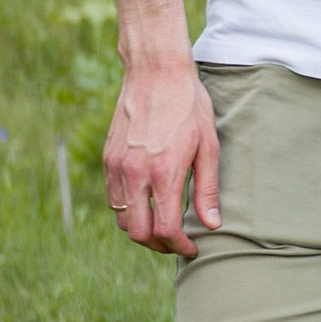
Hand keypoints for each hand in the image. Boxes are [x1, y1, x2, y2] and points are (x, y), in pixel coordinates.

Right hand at [103, 55, 219, 255]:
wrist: (155, 73)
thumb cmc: (189, 106)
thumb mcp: (208, 147)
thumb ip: (208, 189)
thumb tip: (211, 224)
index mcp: (163, 172)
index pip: (165, 229)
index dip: (180, 246)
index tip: (192, 248)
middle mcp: (134, 173)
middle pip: (138, 233)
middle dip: (160, 245)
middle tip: (178, 242)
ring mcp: (117, 167)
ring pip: (121, 219)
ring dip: (142, 230)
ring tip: (164, 226)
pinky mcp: (108, 158)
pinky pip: (113, 198)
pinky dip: (128, 210)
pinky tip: (148, 205)